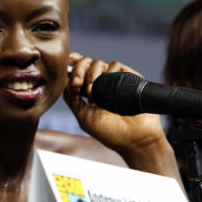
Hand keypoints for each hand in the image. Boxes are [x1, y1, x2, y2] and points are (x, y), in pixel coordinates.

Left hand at [63, 53, 171, 170]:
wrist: (136, 138)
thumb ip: (72, 99)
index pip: (76, 72)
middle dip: (78, 69)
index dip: (70, 66)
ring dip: (91, 73)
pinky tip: (106, 84)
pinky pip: (115, 65)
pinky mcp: (128, 78)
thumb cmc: (110, 132)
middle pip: (84, 64)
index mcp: (87, 92)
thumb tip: (65, 79)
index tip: (67, 71)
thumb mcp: (84, 117)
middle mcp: (100, 84)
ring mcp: (114, 80)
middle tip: (77, 83)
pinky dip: (108, 70)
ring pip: (97, 63)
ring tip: (91, 91)